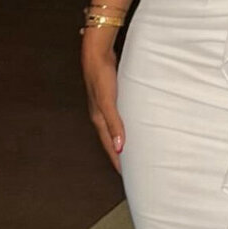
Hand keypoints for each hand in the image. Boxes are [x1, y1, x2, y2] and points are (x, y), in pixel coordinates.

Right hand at [81, 41, 125, 173]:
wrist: (96, 54)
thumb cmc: (101, 76)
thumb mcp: (108, 102)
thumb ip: (114, 124)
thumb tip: (119, 148)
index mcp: (98, 119)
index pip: (110, 146)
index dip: (117, 160)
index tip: (125, 174)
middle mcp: (100, 115)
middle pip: (111, 140)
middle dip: (118, 153)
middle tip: (129, 166)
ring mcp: (105, 106)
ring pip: (114, 128)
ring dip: (121, 139)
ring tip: (131, 148)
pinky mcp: (111, 96)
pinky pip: (118, 116)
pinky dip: (123, 125)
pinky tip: (131, 123)